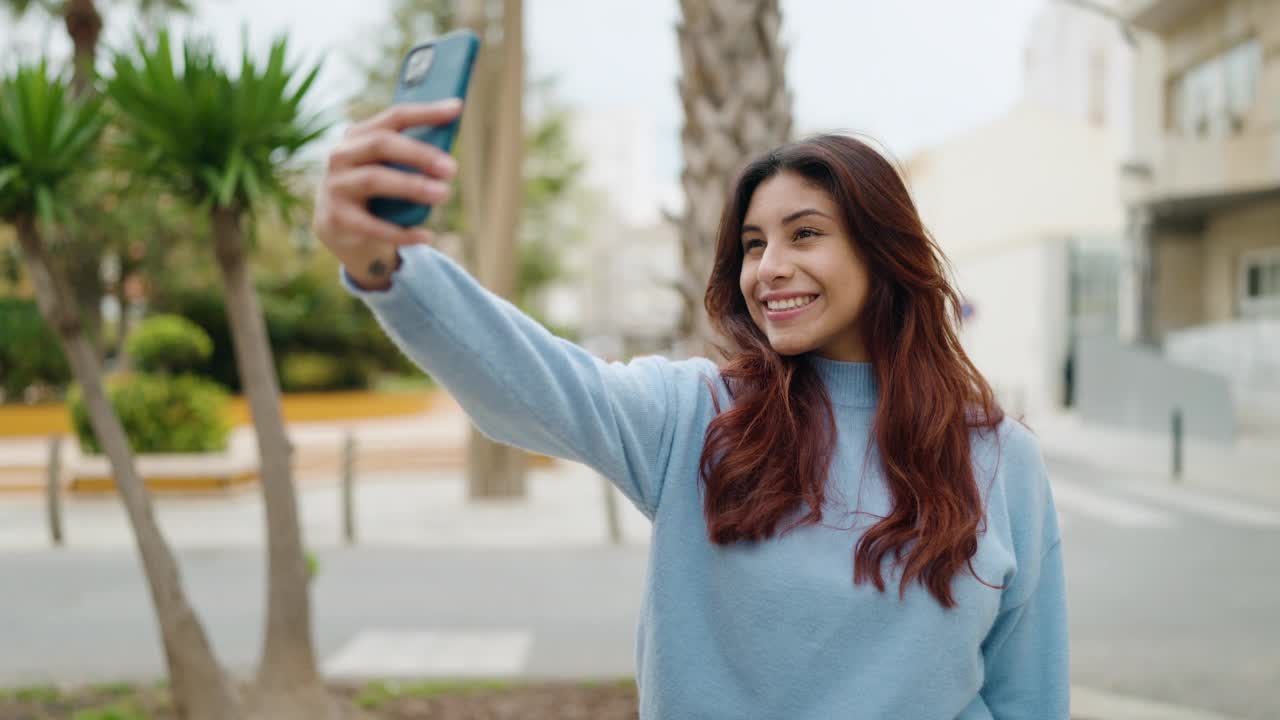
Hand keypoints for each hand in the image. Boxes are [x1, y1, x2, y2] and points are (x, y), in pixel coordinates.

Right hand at [312, 99, 461, 288]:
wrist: (340, 228)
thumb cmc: (377, 191)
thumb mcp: (390, 169)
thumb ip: (412, 157)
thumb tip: (451, 149)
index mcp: (359, 135)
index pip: (395, 117)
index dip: (426, 112)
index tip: (456, 108)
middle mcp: (342, 155)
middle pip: (381, 144)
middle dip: (419, 154)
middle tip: (452, 168)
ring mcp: (336, 186)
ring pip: (375, 180)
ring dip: (412, 186)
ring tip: (443, 194)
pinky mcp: (337, 218)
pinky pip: (372, 225)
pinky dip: (402, 232)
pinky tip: (426, 235)